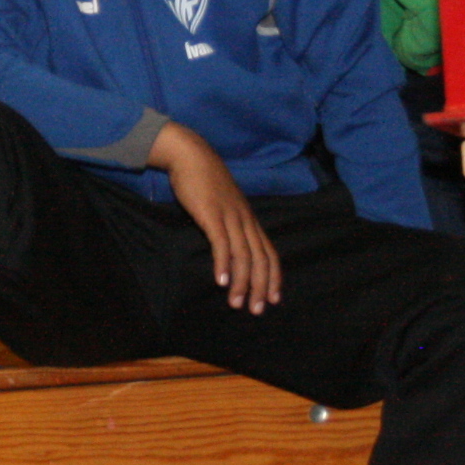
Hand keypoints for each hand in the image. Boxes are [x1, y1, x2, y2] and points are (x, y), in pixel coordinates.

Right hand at [152, 123, 280, 313]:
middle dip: (260, 287)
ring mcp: (230, 217)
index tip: (272, 299)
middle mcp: (245, 220)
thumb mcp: (224, 205)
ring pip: (244, 255)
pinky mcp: (212, 214)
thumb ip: (229, 224)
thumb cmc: (205, 181)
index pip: (269, 253)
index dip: (273, 277)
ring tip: (237, 303)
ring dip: (242, 282)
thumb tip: (229, 246)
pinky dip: (223, 264)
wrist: (192, 155)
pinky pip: (221, 243)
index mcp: (249, 220)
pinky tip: (221, 281)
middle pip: (260, 259)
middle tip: (256, 310)